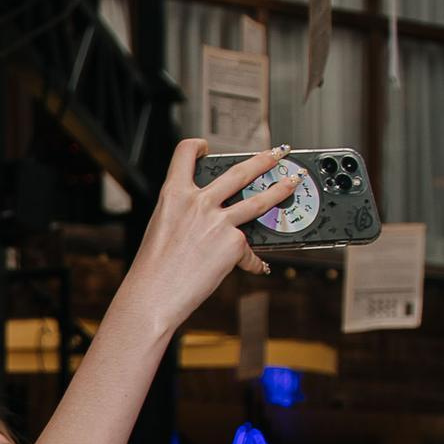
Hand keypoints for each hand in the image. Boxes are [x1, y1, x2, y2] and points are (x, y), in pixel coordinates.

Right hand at [118, 140, 299, 334]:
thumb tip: (213, 215)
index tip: (206, 148)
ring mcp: (218, 221)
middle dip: (262, 160)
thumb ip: (185, 214)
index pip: (185, 154)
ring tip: (291, 184)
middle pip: (238, 172)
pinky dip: (253, 261)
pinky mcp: (233, 244)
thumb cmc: (152, 270)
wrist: (152, 296)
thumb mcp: (161, 229)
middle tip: (276, 154)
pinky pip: (249, 251)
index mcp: (173, 195)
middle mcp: (198, 202)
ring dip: (280, 189)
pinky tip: (257, 266)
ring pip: (259, 200)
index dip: (197, 147)